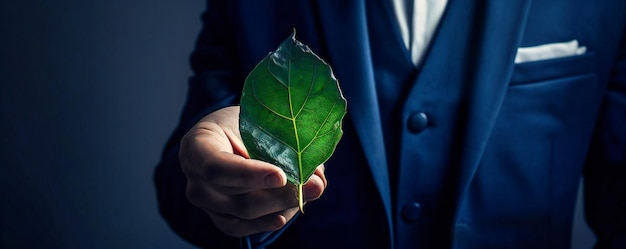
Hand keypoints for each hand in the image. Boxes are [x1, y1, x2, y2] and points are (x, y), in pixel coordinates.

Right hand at [179, 106, 326, 236]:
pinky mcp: (218, 216)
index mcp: (198, 145)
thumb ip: (281, 142)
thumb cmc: (242, 122)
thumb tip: (315, 172)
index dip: (249, 174)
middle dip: (279, 194)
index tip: (281, 175)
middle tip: (314, 185)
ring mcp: (205, 201)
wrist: (226, 135)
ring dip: (281, 206)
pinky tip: (283, 216)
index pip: (217, 166)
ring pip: (242, 214)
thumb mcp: (257, 120)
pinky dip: (264, 223)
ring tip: (311, 192)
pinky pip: (240, 227)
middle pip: (236, 196)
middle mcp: (195, 178)